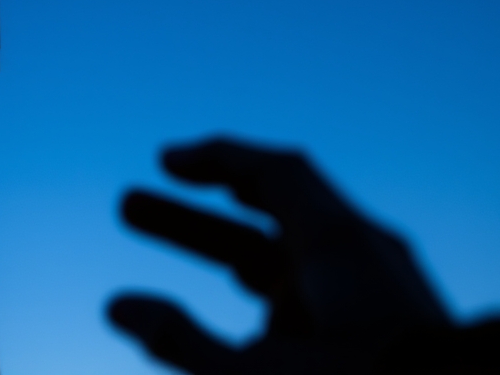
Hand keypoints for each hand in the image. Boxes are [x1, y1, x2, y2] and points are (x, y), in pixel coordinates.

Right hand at [108, 137, 447, 373]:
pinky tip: (233, 336)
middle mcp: (363, 259)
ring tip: (160, 295)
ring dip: (222, 259)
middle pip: (268, 217)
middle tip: (126, 208)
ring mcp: (376, 298)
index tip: (163, 160)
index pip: (275, 171)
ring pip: (286, 263)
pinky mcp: (383, 334)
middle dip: (194, 216)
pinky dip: (262, 300)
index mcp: (343, 245)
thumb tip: (116, 306)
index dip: (215, 158)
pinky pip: (311, 303)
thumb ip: (184, 340)